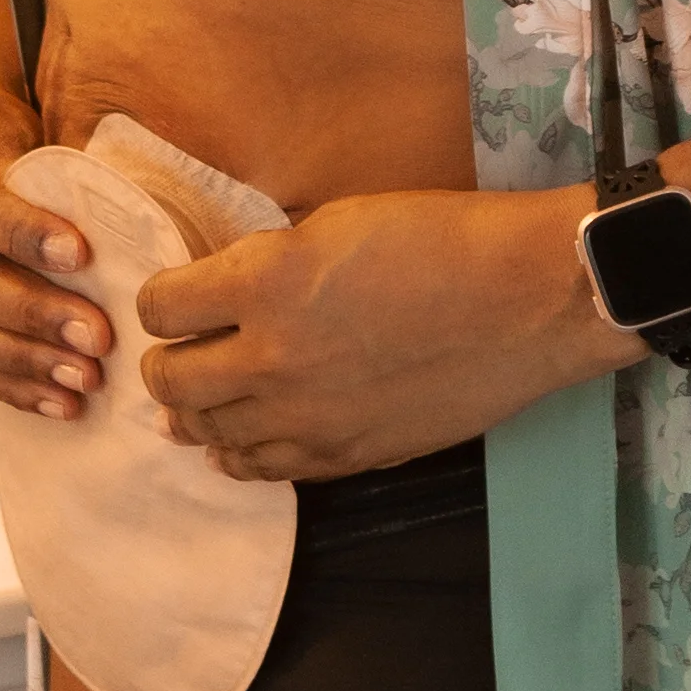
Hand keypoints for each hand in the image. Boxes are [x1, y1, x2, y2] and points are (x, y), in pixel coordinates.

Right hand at [0, 78, 112, 419]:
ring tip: (85, 379)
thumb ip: (22, 169)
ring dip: (21, 361)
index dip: (18, 232)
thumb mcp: (0, 122)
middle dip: (28, 312)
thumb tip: (67, 245)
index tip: (82, 255)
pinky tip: (58, 402)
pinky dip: (7, 384)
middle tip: (96, 337)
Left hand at [137, 191, 601, 481]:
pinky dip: (241, 452)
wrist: (530, 297)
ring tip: (201, 398)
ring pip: (208, 433)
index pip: (160, 307)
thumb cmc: (443, 238)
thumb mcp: (336, 221)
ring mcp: (307, 417)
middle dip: (166, 362)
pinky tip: (242, 439)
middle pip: (169, 381)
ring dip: (197, 411)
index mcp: (264, 282)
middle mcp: (271, 358)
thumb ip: (268, 262)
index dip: (164, 298)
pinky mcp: (345, 455)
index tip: (179, 296)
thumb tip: (226, 296)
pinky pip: (262, 469)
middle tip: (177, 352)